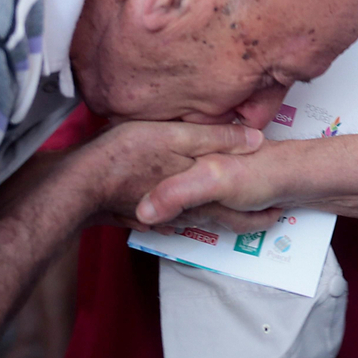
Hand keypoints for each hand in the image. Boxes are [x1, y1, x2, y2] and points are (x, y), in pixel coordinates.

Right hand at [71, 120, 272, 228]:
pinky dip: (181, 217)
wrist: (77, 184)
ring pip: (194, 219)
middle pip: (219, 219)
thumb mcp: (177, 137)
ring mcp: (160, 215)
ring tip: (229, 218)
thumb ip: (217, 138)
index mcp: (199, 194)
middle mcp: (183, 210)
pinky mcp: (140, 213)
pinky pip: (169, 219)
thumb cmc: (128, 155)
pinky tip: (178, 218)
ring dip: (214, 220)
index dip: (259, 212)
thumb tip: (256, 140)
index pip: (237, 209)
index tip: (280, 211)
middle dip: (243, 220)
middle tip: (267, 220)